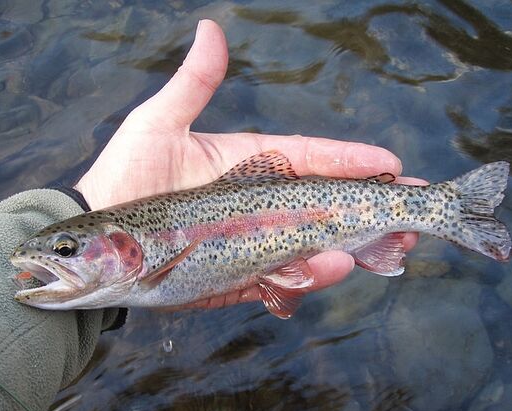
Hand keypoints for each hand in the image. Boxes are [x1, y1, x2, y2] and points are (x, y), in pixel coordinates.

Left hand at [75, 19, 423, 308]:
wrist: (100, 241)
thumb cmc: (126, 177)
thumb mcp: (158, 125)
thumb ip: (193, 85)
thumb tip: (212, 30)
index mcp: (250, 165)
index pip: (311, 159)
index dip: (351, 160)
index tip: (390, 165)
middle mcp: (259, 206)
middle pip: (325, 206)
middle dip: (371, 211)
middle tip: (411, 216)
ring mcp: (253, 243)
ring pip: (315, 245)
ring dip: (356, 247)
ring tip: (393, 248)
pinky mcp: (241, 278)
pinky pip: (282, 279)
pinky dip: (308, 277)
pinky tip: (329, 269)